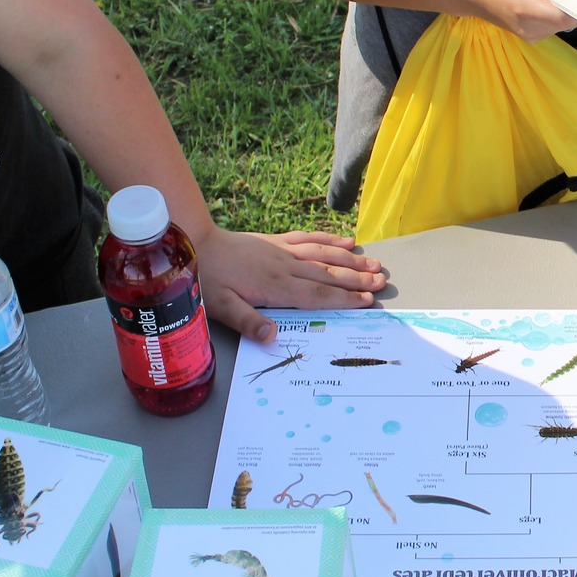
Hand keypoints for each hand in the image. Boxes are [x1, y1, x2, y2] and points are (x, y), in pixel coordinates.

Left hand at [188, 227, 388, 338]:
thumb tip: (273, 338)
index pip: (317, 295)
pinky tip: (346, 241)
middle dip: (357, 279)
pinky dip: (329, 240)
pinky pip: (309, 238)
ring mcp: (283, 251)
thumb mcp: (221, 308)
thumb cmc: (206, 279)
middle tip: (382, 282)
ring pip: (324, 255)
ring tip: (373, 263)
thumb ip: (248, 322)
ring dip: (351, 260)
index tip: (367, 300)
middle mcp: (285, 267)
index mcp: (275, 287)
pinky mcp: (277, 241)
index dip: (344, 298)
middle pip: (328, 274)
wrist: (195, 242)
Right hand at [451, 0, 576, 41]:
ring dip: (566, 6)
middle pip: (567, 20)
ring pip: (561, 23)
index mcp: (526, 9)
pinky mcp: (529, 34)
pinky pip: (552, 24)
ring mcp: (529, 34)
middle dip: (576, 2)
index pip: (567, 16)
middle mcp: (530, 27)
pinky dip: (556, 11)